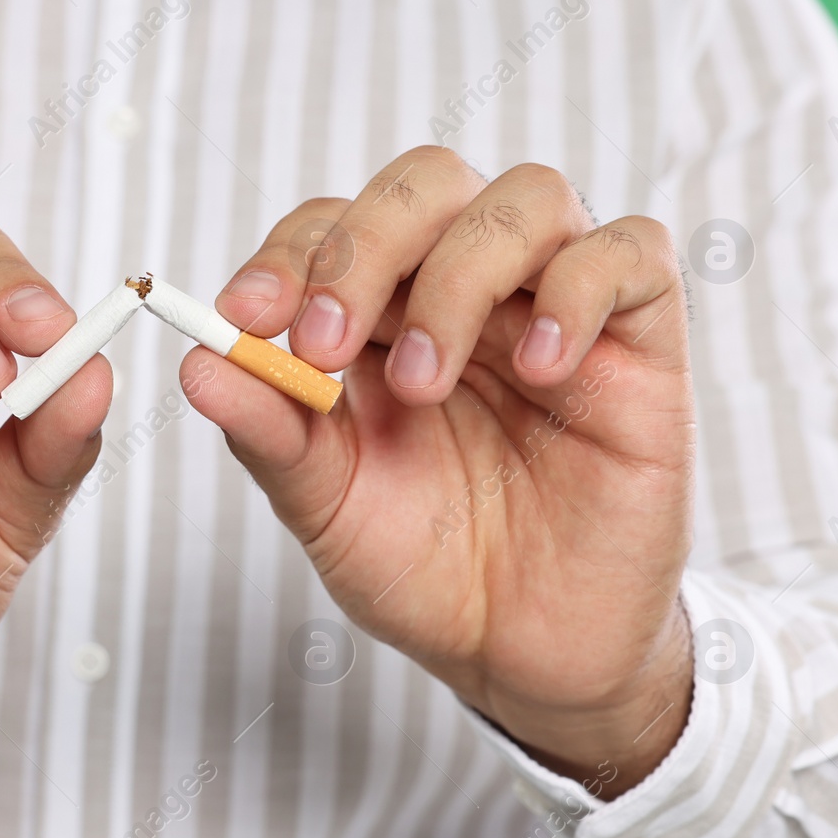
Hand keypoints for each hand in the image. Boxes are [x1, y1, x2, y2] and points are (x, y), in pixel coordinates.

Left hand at [186, 147, 694, 796]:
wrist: (522, 653)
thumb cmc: (425, 568)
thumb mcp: (329, 505)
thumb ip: (270, 432)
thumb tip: (197, 364)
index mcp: (380, 315)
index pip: (332, 227)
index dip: (287, 255)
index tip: (244, 316)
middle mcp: (466, 288)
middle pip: (425, 183)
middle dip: (363, 248)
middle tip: (326, 347)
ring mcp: (554, 305)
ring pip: (525, 198)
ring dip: (457, 275)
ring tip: (424, 384)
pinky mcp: (640, 339)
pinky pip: (632, 253)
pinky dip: (578, 290)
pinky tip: (540, 367)